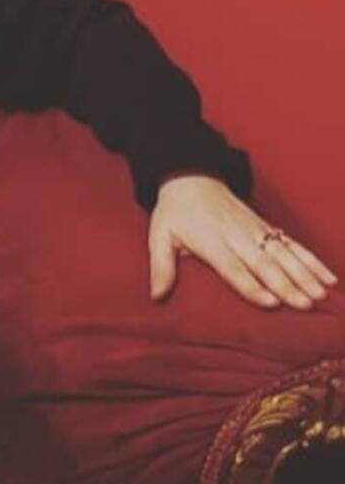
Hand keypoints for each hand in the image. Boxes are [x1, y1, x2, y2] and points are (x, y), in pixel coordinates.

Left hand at [149, 174, 335, 309]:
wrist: (191, 178)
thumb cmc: (174, 212)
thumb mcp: (159, 236)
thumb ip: (160, 266)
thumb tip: (156, 296)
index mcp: (210, 239)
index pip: (233, 266)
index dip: (252, 285)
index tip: (270, 303)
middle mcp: (237, 235)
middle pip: (264, 262)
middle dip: (286, 284)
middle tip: (305, 304)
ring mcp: (255, 230)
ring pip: (284, 253)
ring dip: (304, 274)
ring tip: (321, 295)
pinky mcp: (266, 227)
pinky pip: (292, 244)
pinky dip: (311, 260)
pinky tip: (328, 277)